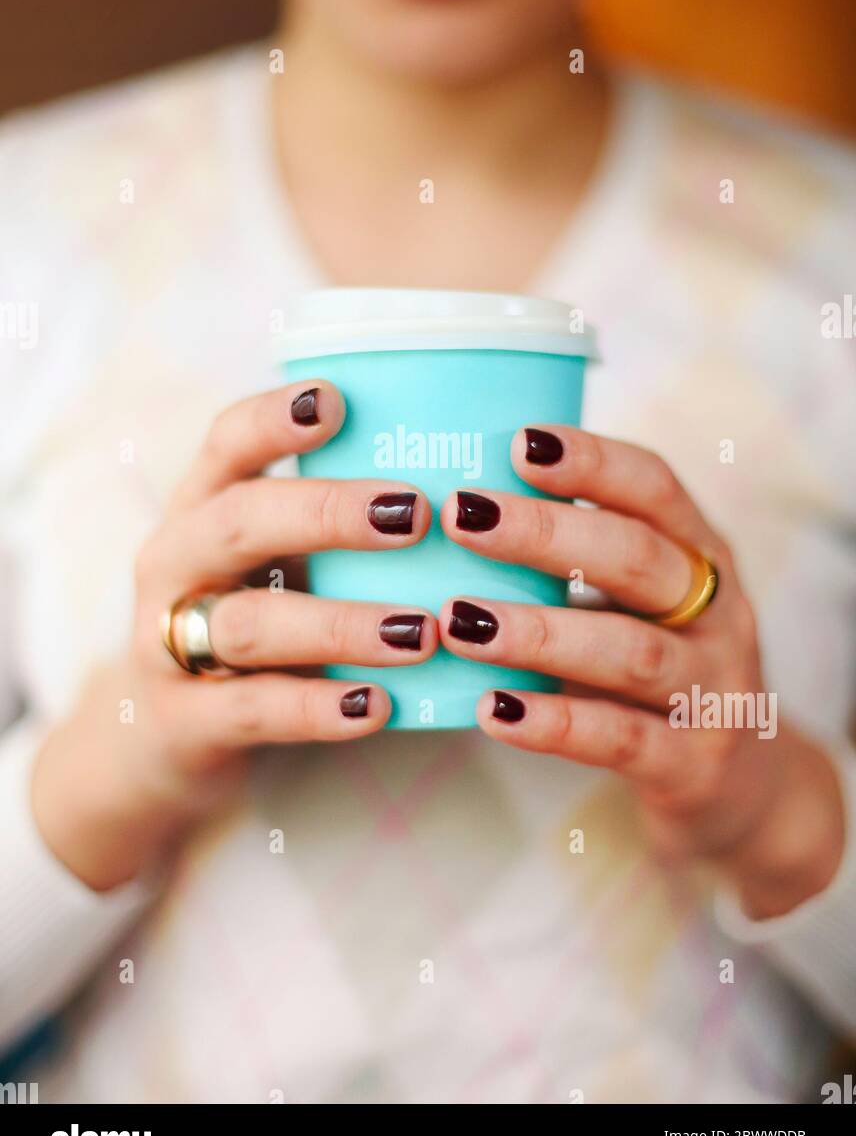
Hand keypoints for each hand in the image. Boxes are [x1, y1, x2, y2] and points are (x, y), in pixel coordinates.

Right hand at [32, 382, 437, 889]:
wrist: (161, 735)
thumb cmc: (253, 619)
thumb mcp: (275, 559)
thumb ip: (337, 522)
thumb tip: (467, 487)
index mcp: (202, 506)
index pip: (227, 442)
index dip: (275, 417)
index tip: (338, 400)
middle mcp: (176, 563)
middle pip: (241, 521)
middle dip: (327, 512)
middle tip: (415, 514)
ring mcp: (170, 643)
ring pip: (253, 624)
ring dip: (343, 624)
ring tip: (423, 629)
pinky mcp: (184, 721)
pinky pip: (255, 710)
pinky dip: (319, 707)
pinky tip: (379, 705)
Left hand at [439, 425, 844, 919]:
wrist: (738, 784)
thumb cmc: (658, 668)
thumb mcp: (640, 601)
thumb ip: (578, 557)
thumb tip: (458, 502)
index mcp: (702, 555)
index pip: (656, 489)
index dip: (593, 462)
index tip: (520, 442)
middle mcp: (718, 614)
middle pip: (639, 559)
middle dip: (548, 533)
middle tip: (463, 518)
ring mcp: (712, 692)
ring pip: (629, 652)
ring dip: (538, 632)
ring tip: (459, 619)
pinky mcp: (692, 765)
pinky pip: (618, 739)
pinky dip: (552, 723)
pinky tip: (492, 710)